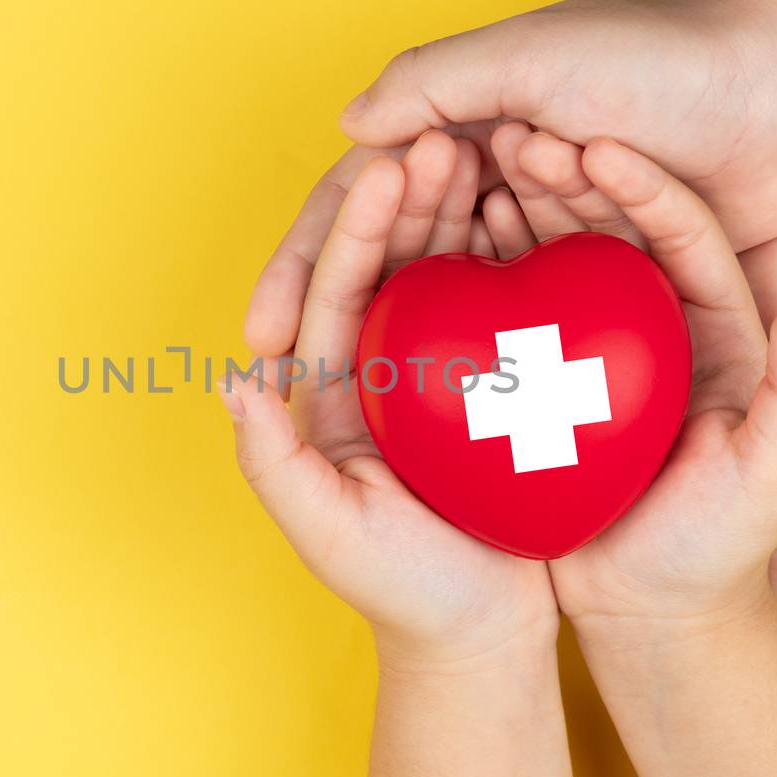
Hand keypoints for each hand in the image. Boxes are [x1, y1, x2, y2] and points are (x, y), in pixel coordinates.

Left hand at [223, 132, 555, 664]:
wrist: (482, 637)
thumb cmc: (402, 593)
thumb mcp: (330, 535)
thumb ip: (274, 463)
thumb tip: (235, 377)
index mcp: (326, 395)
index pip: (332, 294)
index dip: (356, 230)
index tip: (388, 169)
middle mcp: (374, 371)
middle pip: (386, 265)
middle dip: (407, 200)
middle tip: (442, 140)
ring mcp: (436, 374)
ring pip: (442, 272)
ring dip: (458, 211)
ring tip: (490, 152)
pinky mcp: (492, 384)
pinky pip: (500, 305)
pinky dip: (513, 255)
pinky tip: (541, 210)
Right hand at [245, 0, 776, 358]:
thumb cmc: (660, 58)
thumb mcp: (532, 54)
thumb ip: (434, 81)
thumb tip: (343, 126)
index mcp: (465, 124)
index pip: (361, 205)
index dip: (304, 267)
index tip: (265, 336)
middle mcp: (497, 180)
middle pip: (399, 262)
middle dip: (344, 323)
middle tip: (298, 393)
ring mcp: (551, 230)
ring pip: (464, 298)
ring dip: (422, 341)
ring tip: (371, 405)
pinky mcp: (606, 271)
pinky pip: (538, 319)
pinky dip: (502, 352)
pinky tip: (469, 401)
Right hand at [495, 137, 776, 625]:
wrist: (659, 619)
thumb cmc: (725, 548)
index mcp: (712, 328)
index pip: (677, 231)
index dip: (639, 184)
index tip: (594, 145)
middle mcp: (648, 325)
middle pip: (606, 229)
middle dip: (560, 177)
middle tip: (512, 135)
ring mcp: (590, 350)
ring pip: (549, 260)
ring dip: (514, 210)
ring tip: (467, 170)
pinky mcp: (542, 383)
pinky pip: (506, 317)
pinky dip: (478, 277)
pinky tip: (440, 248)